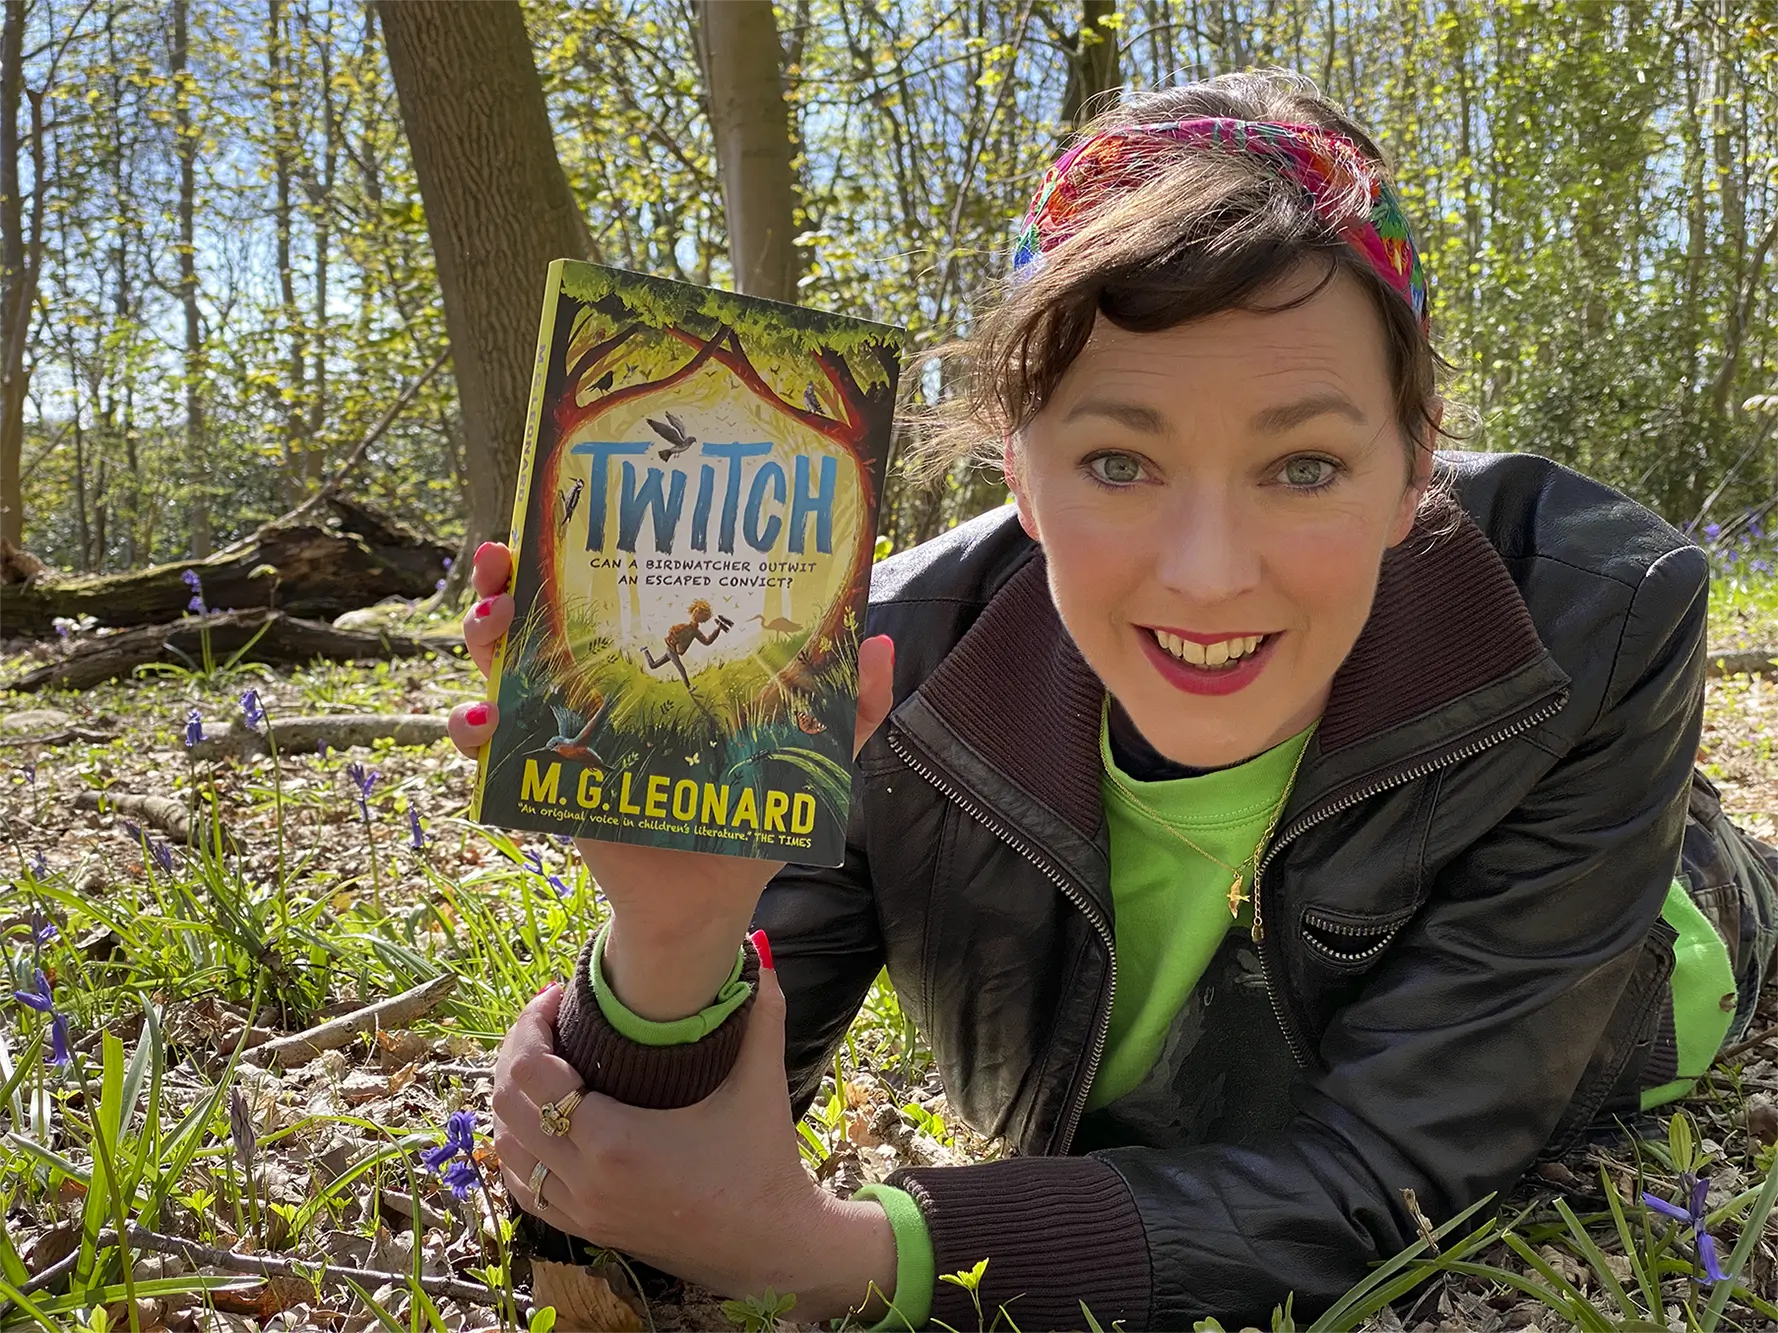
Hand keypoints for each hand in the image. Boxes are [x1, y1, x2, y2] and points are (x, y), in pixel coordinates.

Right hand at [448, 541, 895, 1020]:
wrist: (712, 900)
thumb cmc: (753, 811)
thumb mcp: (811, 755)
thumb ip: (849, 706)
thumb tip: (877, 642)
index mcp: (656, 664)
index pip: (613, 592)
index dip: (581, 550)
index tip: (564, 515)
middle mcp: (600, 686)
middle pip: (540, 616)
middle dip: (511, 582)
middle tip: (506, 567)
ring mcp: (564, 731)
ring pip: (502, 670)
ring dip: (484, 641)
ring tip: (490, 629)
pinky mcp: (546, 784)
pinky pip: (492, 754)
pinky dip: (472, 733)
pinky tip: (480, 723)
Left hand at [492, 975, 896, 1316]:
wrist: (768, 1244)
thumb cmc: (762, 1162)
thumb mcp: (762, 1082)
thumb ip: (760, 1011)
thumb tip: (757, 949)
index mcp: (614, 1141)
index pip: (531, 1073)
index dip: (530, 1025)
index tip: (557, 995)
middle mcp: (584, 1179)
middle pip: (508, 1105)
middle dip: (516, 1051)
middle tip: (547, 1018)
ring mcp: (580, 1210)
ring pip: (506, 1148)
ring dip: (512, 1099)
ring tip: (541, 1060)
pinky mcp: (584, 1229)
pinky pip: (524, 1186)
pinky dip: (519, 1146)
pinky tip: (543, 1117)